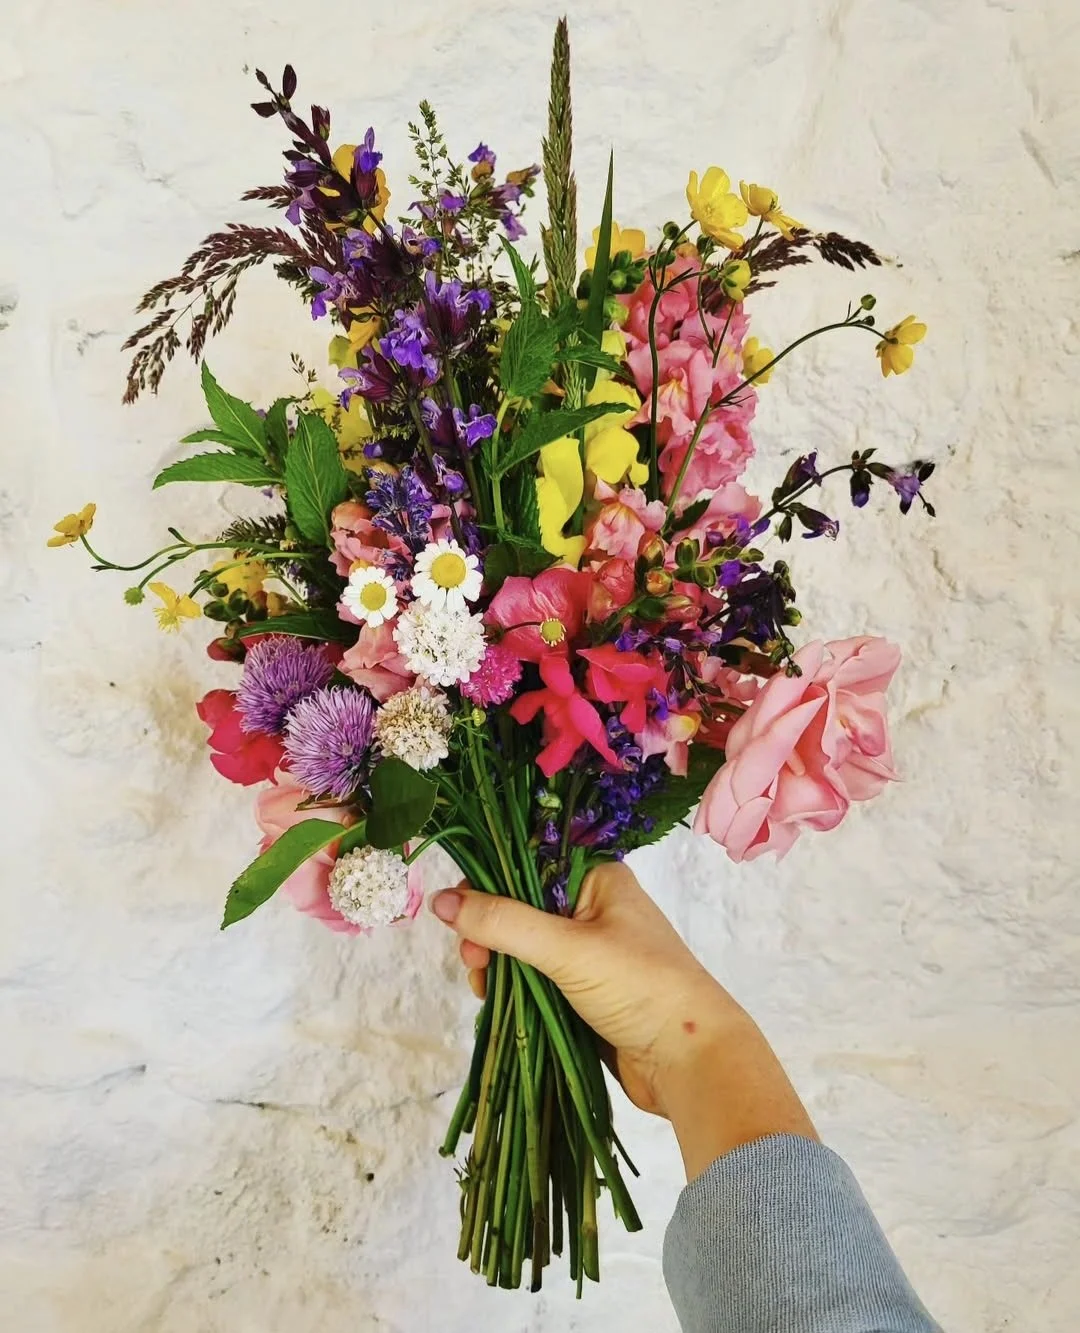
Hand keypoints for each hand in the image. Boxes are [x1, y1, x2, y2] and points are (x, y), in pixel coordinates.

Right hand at [431, 862, 816, 1177]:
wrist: (692, 1062)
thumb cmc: (640, 987)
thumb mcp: (566, 948)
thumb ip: (502, 922)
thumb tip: (440, 900)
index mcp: (599, 879)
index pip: (527, 863)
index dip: (487, 886)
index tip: (459, 917)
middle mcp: (594, 908)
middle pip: (520, 907)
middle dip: (488, 932)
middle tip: (473, 964)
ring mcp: (590, 952)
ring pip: (523, 947)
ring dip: (497, 964)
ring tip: (483, 988)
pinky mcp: (585, 992)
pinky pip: (536, 979)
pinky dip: (514, 988)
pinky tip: (497, 1001)